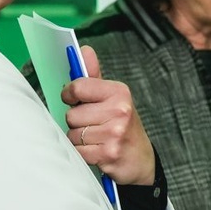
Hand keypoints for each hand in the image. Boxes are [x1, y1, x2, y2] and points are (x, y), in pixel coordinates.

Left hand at [62, 45, 155, 185]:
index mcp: (119, 92)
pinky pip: (78, 151)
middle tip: (94, 125)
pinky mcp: (108, 153)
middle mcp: (120, 110)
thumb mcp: (114, 99)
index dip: (69, 95)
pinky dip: (83, 153)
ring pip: (73, 134)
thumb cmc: (123, 126)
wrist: (141, 159)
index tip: (74, 99)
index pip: (78, 87)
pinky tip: (96, 151)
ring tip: (96, 139)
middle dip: (77, 122)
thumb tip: (84, 50)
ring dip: (79, 139)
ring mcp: (115, 133)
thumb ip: (94, 76)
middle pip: (72, 114)